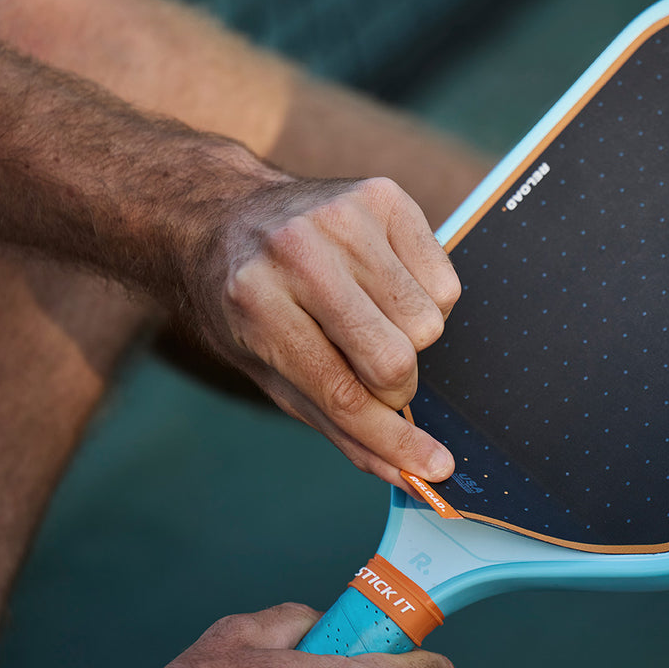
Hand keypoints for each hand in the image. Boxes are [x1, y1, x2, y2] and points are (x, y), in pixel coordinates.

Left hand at [177, 164, 459, 485]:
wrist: (223, 215)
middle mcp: (300, 250)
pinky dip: (424, 301)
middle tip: (370, 375)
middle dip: (394, 386)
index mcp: (256, 301)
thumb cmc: (247, 307)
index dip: (392, 439)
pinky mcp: (385, 196)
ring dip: (408, 339)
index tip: (434, 467)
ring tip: (366, 319)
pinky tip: (383, 287)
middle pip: (394, 357)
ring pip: (428, 321)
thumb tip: (411, 472)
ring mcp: (345, 215)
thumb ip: (341, 425)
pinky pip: (445, 283)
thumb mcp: (269, 373)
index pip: (342, 391)